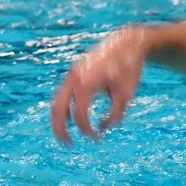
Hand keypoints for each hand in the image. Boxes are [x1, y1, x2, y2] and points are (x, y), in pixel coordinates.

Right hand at [50, 27, 146, 143]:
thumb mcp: (127, 93)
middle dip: (59, 128)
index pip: (80, 114)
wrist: (127, 41)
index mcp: (87, 81)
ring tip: (65, 135)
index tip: (97, 138)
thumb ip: (115, 113)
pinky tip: (71, 119)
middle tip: (67, 144)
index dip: (87, 130)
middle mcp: (75, 76)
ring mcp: (73, 72)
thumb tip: (103, 128)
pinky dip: (64, 107)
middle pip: (57, 107)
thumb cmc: (129, 67)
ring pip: (57, 100)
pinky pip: (63, 93)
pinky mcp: (75, 72)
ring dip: (59, 119)